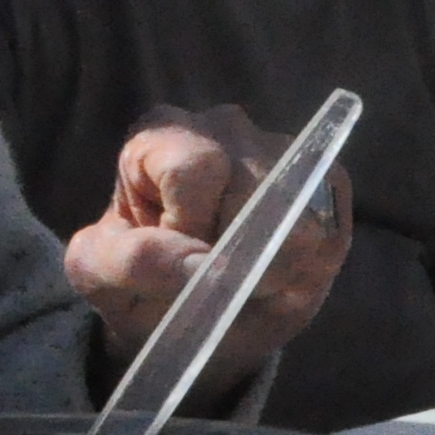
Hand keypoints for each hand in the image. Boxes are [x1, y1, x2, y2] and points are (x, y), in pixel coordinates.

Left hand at [67, 103, 354, 376]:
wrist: (176, 309)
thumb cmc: (132, 281)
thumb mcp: (102, 274)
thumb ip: (137, 260)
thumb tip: (201, 263)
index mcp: (163, 132)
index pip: (197, 171)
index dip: (195, 232)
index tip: (182, 269)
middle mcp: (227, 126)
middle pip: (258, 190)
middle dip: (242, 254)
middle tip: (217, 285)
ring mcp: (284, 149)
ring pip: (301, 213)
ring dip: (276, 267)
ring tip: (243, 284)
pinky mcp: (327, 183)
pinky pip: (332, 230)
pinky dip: (306, 269)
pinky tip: (275, 277)